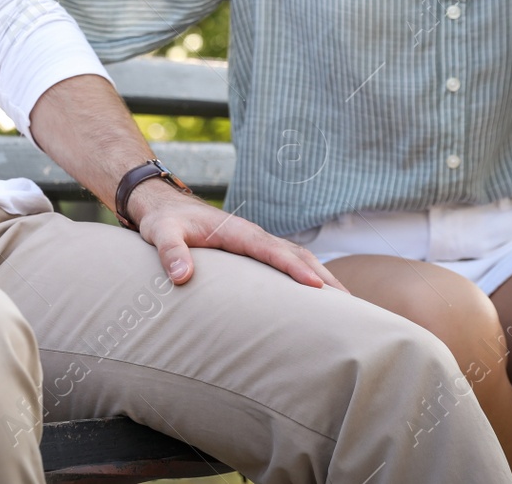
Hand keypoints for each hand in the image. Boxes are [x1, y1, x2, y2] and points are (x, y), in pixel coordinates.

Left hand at [126, 178, 342, 289]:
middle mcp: (253, 235)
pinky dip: (307, 275)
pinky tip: (317, 296)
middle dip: (324, 276)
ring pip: (297, 257)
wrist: (161, 206)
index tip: (318, 288)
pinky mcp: (253, 252)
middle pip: (297, 254)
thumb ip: (170, 252)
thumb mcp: (160, 233)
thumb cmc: (162, 221)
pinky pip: (287, 262)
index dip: (296, 269)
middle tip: (351, 305)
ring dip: (322, 276)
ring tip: (346, 305)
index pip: (273, 251)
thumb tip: (181, 277)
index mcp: (238, 231)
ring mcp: (256, 243)